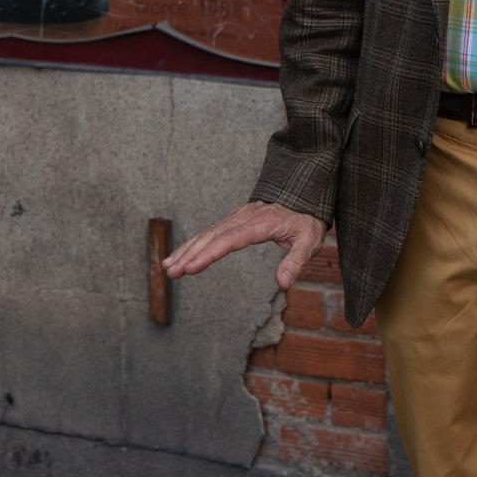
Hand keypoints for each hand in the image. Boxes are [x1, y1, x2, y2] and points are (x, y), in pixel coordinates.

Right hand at [163, 201, 327, 289]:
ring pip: (207, 232)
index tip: (192, 268)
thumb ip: (296, 261)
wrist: (304, 193)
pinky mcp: (234, 218)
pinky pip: (210, 231)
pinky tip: (180, 255)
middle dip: (190, 254)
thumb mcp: (309, 240)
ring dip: (186, 249)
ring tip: (167, 267)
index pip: (231, 239)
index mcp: (262, 223)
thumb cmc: (306, 219)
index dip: (210, 254)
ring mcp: (238, 216)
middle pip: (213, 236)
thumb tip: (283, 283)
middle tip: (171, 272)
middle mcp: (245, 217)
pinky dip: (193, 243)